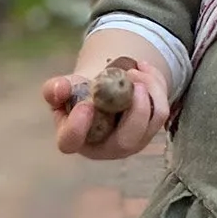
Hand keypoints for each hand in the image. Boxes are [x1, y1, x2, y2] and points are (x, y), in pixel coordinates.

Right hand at [41, 60, 169, 159]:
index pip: (71, 142)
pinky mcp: (150, 131)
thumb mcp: (64, 88)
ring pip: (152, 120)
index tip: (85, 104)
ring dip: (148, 88)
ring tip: (134, 69)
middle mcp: (105, 148)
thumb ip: (55, 89)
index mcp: (76, 139)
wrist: (103, 90)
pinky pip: (162, 110)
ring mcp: (132, 143)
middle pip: (125, 140)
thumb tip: (59, 89)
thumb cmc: (79, 93)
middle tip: (131, 77)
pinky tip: (144, 69)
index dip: (76, 127)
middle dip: (135, 109)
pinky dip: (156, 84)